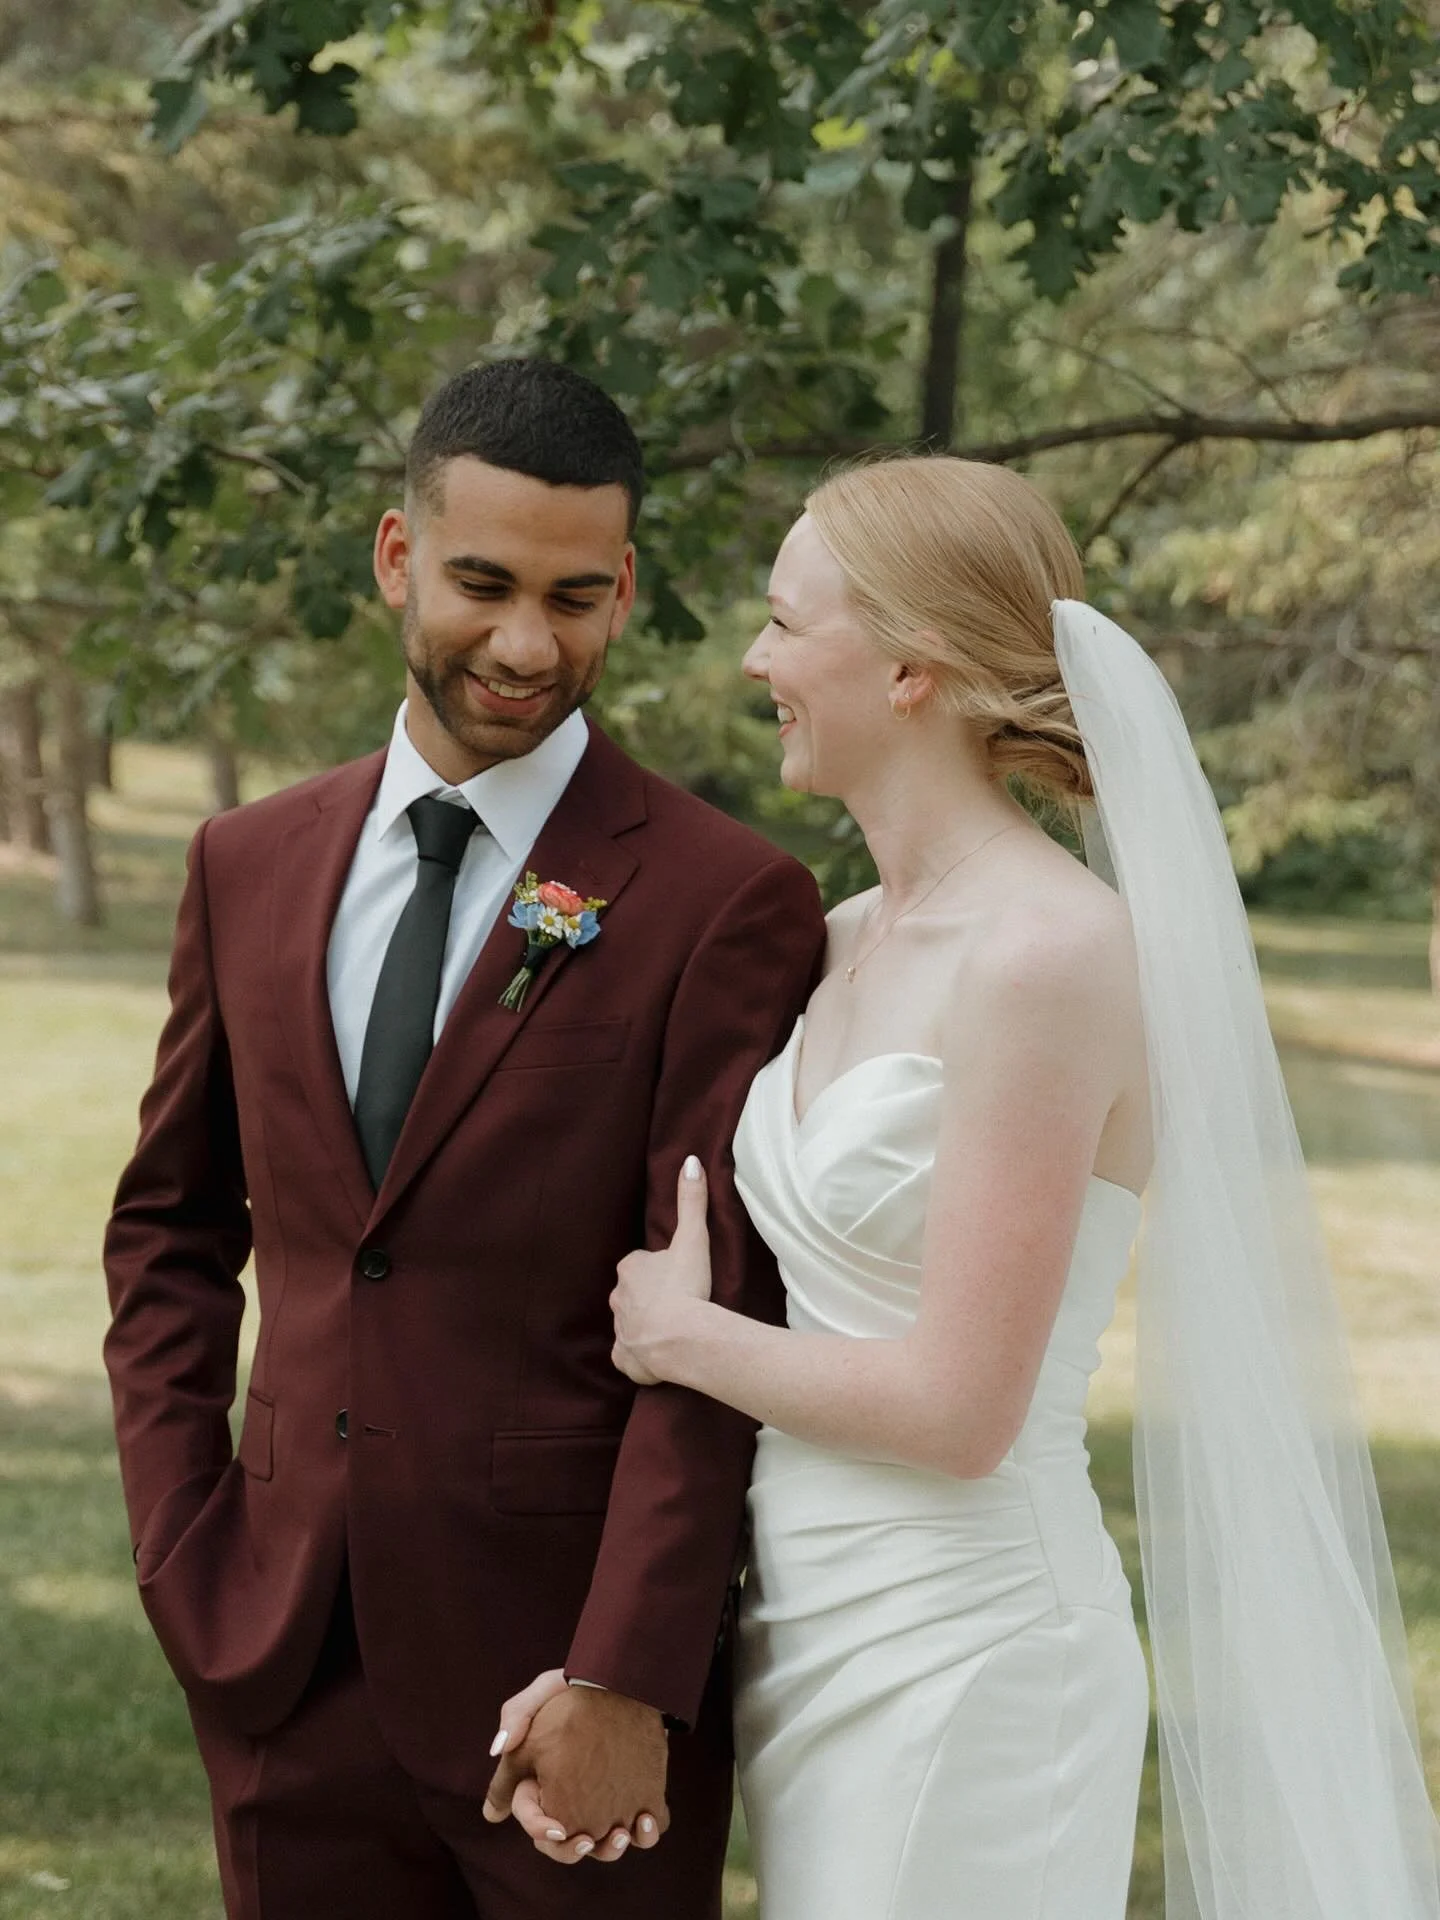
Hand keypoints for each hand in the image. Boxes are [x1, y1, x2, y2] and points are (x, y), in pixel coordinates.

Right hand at [484, 1680, 668, 1864]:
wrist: (626, 1678)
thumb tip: (499, 1750)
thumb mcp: (544, 1691)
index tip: (556, 1829)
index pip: (530, 1816)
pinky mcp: (636, 1798)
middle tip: (585, 1841)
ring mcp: (604, 1803)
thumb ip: (517, 1716)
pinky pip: (641, 1829)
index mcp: (540, 1782)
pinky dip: (645, 1833)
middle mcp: (571, 1799)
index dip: (538, 1828)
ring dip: (610, 1849)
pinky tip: (646, 1819)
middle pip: (562, 1845)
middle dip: (571, 1851)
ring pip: (602, 1844)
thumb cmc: (577, 1685)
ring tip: (621, 1835)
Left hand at [611, 1156, 713, 1386]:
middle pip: (633, 1293)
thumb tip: (690, 1160)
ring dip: (647, 1324)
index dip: (660, 1269)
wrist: (680, 1338)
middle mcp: (617, 1298)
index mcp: (630, 1268)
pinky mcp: (625, 1358)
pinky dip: (640, 1356)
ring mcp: (620, 1329)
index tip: (679, 1276)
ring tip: (673, 1329)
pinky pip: (629, 1355)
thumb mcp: (692, 1238)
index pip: (641, 1264)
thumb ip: (691, 1200)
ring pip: (631, 1323)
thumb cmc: (686, 1286)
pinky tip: (658, 1356)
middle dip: (650, 1296)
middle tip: (679, 1301)